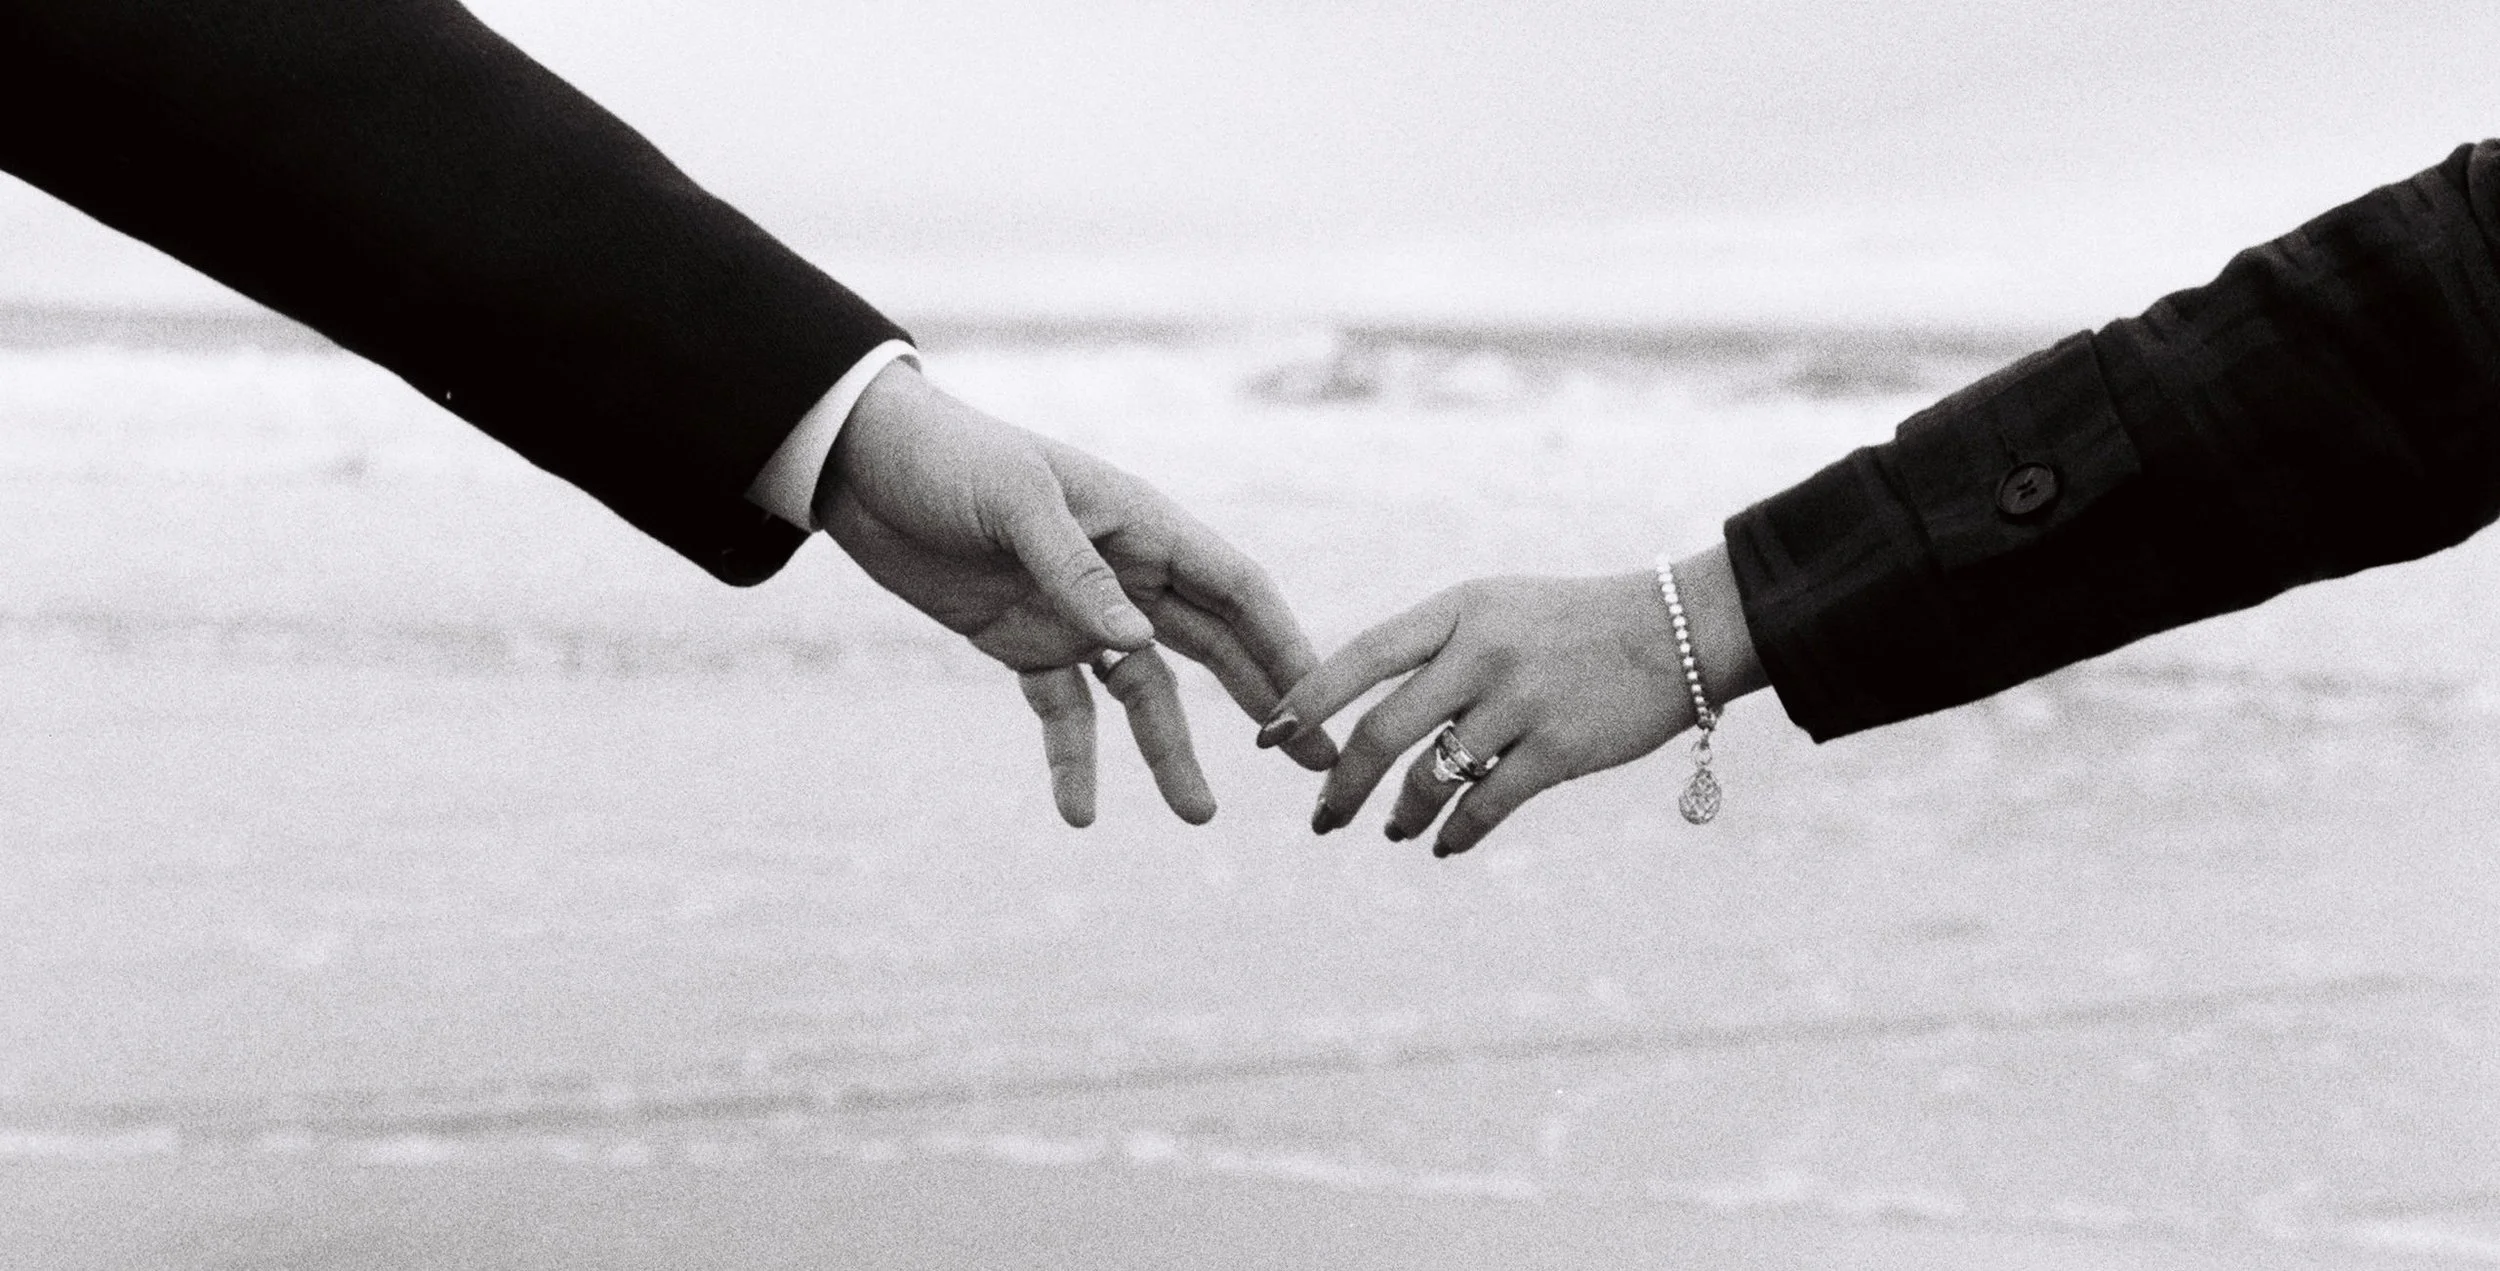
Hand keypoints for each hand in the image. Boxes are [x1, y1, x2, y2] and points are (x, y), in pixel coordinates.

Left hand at [819, 361, 1337, 825]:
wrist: (859, 463)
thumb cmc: (948, 457)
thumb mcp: (1014, 501)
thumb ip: (1076, 569)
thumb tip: (1136, 645)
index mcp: (1141, 523)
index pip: (1235, 588)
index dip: (1283, 643)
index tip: (1322, 698)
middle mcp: (1124, 572)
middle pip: (1213, 647)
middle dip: (1265, 702)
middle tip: (1315, 763)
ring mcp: (1077, 612)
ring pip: (1144, 693)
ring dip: (1171, 751)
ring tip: (1198, 815)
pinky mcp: (1022, 641)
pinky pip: (1064, 710)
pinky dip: (1074, 760)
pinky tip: (1079, 813)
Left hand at [1264, 546, 1762, 855]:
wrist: (1677, 629)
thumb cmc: (1573, 622)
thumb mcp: (1496, 608)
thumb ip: (1434, 647)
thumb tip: (1363, 706)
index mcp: (1457, 610)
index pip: (1361, 656)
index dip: (1308, 700)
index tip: (1269, 736)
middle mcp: (1482, 653)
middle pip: (1382, 731)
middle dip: (1341, 785)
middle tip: (1322, 817)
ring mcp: (1520, 702)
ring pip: (1430, 778)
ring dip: (1401, 815)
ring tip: (1392, 831)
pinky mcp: (1559, 750)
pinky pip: (1485, 806)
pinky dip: (1455, 833)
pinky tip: (1443, 844)